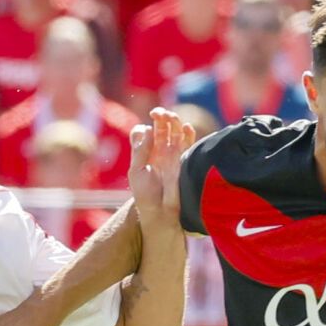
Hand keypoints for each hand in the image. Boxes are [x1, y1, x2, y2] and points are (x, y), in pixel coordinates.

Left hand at [130, 106, 194, 232]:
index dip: (145, 127)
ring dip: (174, 120)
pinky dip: (188, 132)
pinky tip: (185, 127)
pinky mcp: (186, 159)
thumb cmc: (146, 195)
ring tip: (171, 117)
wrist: (162, 212)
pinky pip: (189, 141)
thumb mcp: (136, 171)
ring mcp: (173, 154)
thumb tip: (149, 129)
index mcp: (146, 153)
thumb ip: (141, 150)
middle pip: (161, 127)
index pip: (145, 132)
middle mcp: (159, 151)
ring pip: (175, 130)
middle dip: (161, 116)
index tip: (146, 129)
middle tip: (159, 113)